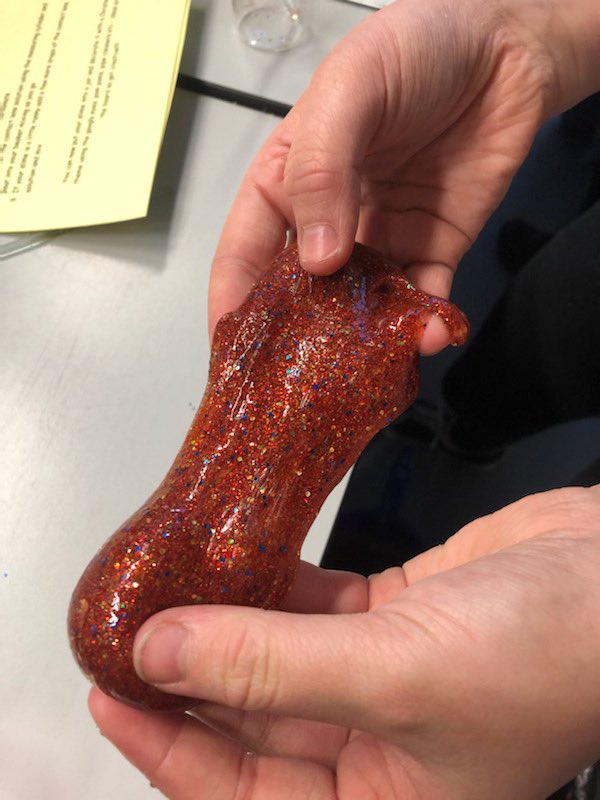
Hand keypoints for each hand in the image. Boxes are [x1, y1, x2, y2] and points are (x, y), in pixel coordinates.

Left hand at [90, 484, 599, 798]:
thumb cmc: (551, 657)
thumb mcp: (395, 677)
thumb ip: (271, 666)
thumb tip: (164, 652)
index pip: (241, 791)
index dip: (167, 747)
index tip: (111, 694)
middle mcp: (377, 747)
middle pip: (252, 717)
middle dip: (189, 676)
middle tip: (130, 634)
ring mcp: (382, 675)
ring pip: (277, 657)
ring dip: (226, 624)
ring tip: (168, 592)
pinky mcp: (393, 616)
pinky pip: (313, 608)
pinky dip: (274, 586)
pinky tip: (236, 561)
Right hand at [208, 0, 598, 352]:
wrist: (507, 47)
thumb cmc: (414, 47)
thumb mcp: (348, 91)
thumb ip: (322, 172)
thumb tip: (316, 260)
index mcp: (287, 183)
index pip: (246, 252)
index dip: (233, 302)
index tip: (229, 352)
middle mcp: (328, 220)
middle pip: (300, 294)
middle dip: (295, 340)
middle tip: (295, 384)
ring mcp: (380, 240)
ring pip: (359, 308)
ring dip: (362, 343)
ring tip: (366, 374)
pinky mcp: (431, 249)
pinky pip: (420, 299)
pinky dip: (422, 325)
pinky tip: (426, 336)